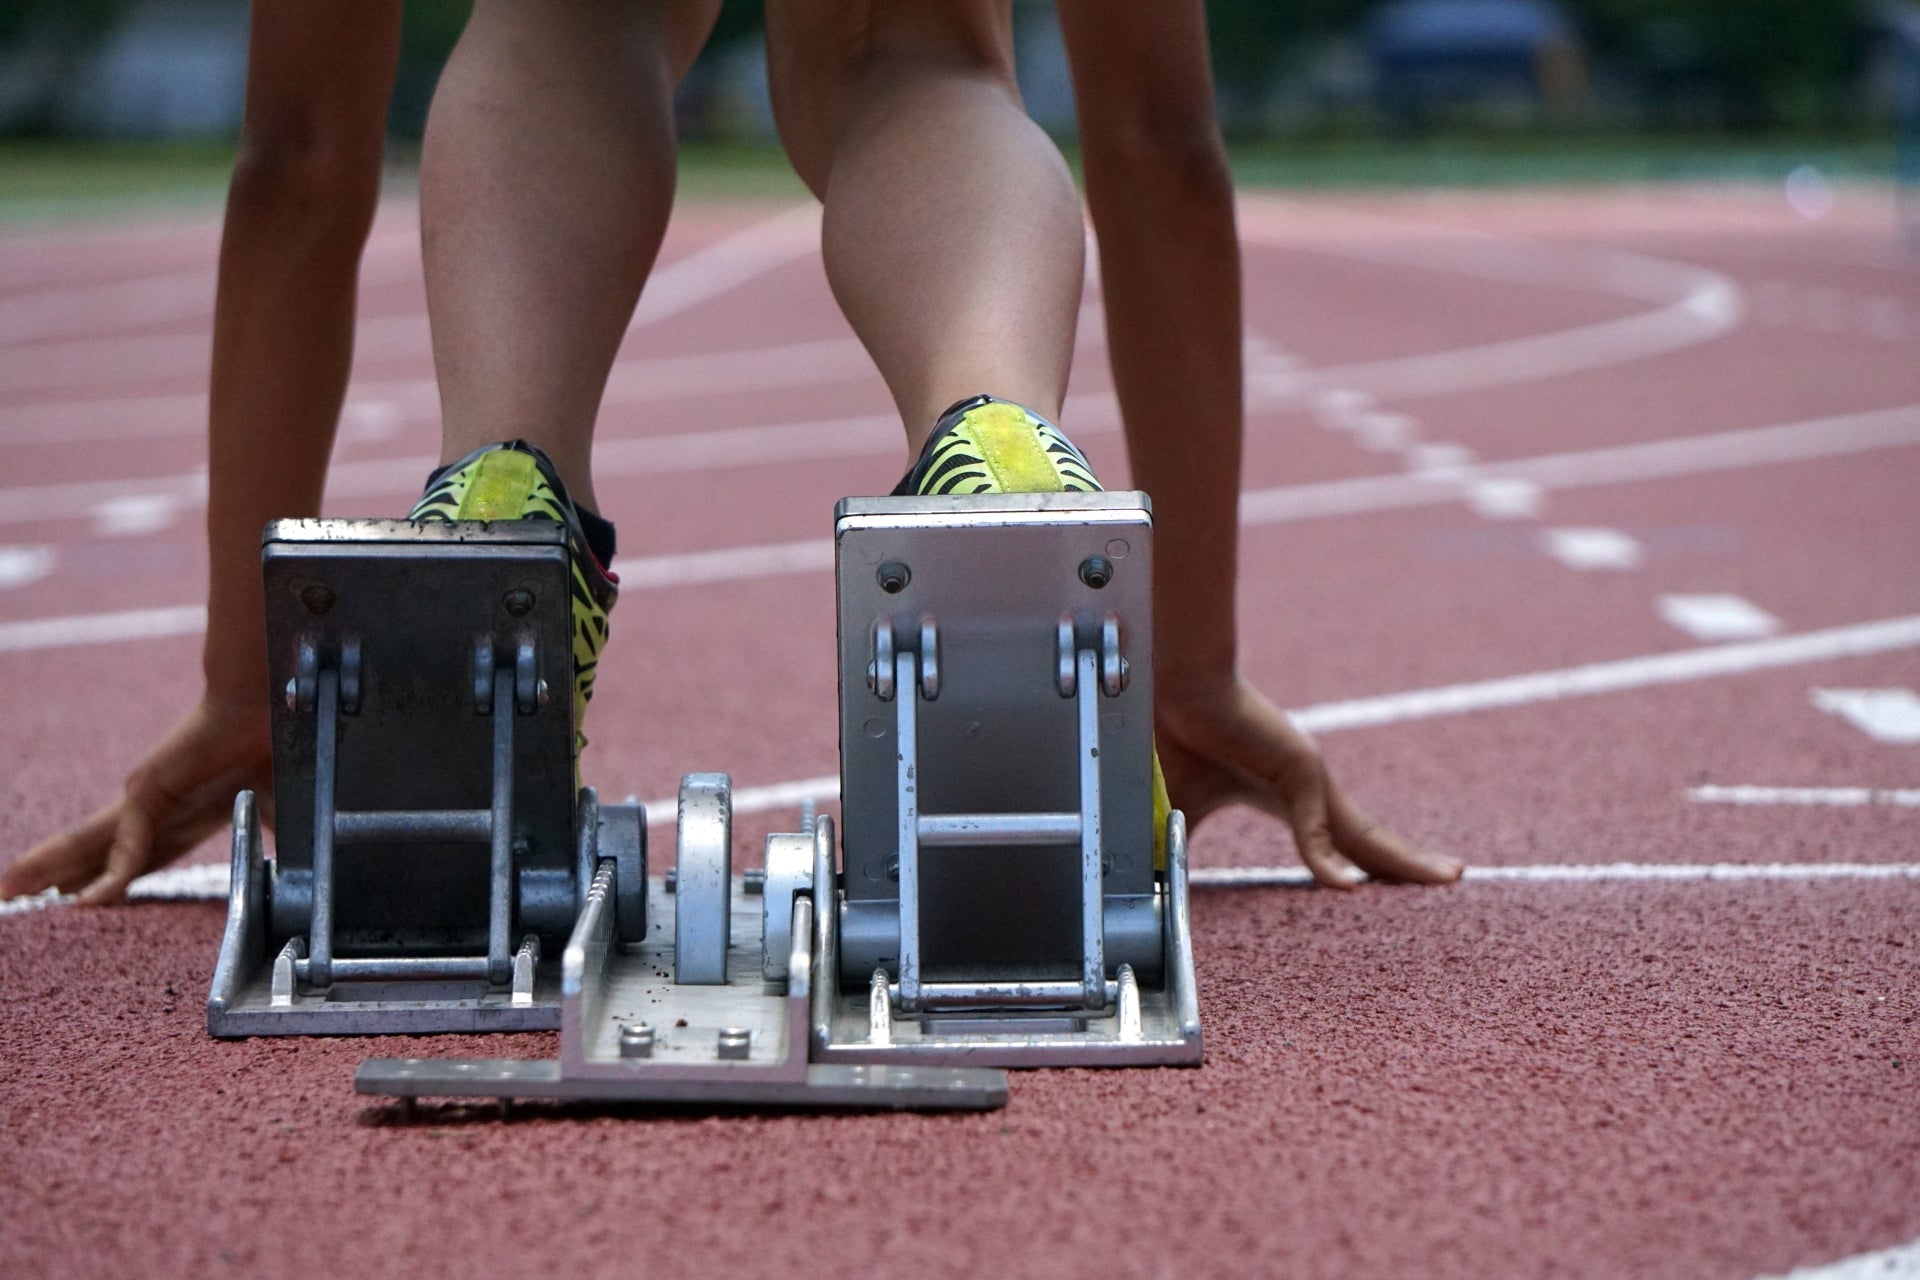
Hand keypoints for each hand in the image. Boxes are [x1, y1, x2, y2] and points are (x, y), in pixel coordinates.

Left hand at [0, 696, 272, 904]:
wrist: (278, 707)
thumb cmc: (284, 750)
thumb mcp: (280, 818)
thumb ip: (269, 851)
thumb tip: (294, 888)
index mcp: (190, 811)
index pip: (141, 854)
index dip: (113, 879)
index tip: (85, 900)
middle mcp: (159, 803)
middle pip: (99, 851)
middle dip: (60, 876)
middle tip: (16, 897)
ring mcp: (149, 795)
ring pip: (90, 846)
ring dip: (48, 872)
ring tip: (8, 892)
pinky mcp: (150, 789)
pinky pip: (128, 845)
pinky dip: (110, 877)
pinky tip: (89, 903)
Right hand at [1156, 676, 1462, 889]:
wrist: (1175, 695)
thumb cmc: (1178, 744)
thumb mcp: (1186, 815)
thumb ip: (1186, 851)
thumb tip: (1157, 892)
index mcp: (1290, 800)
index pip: (1342, 841)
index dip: (1368, 865)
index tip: (1386, 887)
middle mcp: (1310, 791)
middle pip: (1369, 839)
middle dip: (1410, 864)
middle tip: (1455, 877)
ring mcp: (1310, 778)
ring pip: (1365, 834)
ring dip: (1404, 861)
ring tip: (1448, 877)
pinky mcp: (1298, 769)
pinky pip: (1315, 825)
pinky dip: (1328, 859)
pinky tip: (1347, 888)